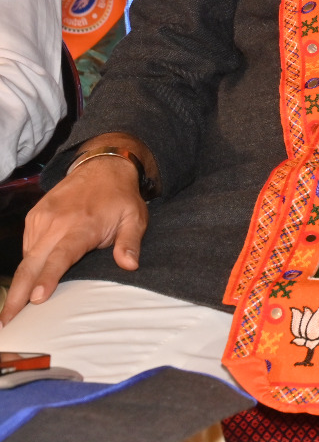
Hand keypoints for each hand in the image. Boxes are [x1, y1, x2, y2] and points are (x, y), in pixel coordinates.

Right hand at [2, 153, 146, 324]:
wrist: (102, 167)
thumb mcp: (135, 218)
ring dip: (20, 283)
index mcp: (82, 225)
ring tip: (13, 309)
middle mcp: (56, 223)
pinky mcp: (34, 217)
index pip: (61, 256)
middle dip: (18, 294)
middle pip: (32, 263)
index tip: (36, 300)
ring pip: (27, 257)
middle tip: (8, 321)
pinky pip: (27, 246)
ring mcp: (41, 219)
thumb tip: (130, 265)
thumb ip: (131, 243)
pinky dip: (27, 265)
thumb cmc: (121, 197)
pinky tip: (28, 281)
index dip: (48, 278)